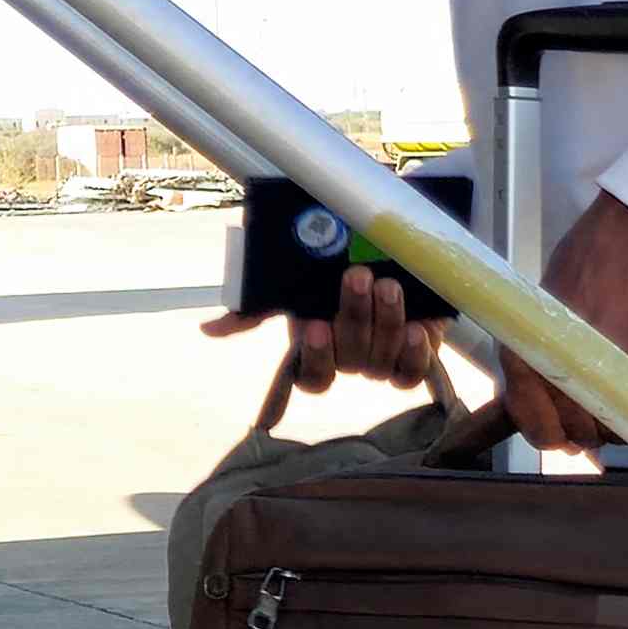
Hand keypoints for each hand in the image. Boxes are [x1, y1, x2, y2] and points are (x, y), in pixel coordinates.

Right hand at [203, 262, 448, 401]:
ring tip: (388, 285)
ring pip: (382, 360)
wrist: (387, 251)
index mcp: (318, 352)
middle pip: (350, 358)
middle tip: (357, 275)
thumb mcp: (293, 284)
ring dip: (385, 322)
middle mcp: (351, 361)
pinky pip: (416, 369)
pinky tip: (418, 326)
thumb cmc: (331, 270)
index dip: (315, 357)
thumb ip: (255, 309)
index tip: (314, 324)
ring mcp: (385, 360)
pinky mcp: (419, 353)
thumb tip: (208, 329)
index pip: (312, 377)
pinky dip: (416, 352)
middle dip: (353, 316)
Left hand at [505, 199, 627, 454]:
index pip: (529, 418)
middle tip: (593, 410)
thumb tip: (541, 386)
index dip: (544, 431)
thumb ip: (538, 345)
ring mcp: (611, 378)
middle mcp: (564, 372)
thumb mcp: (543, 301)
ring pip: (611, 431)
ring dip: (613, 422)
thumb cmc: (590, 257)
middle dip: (581, 428)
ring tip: (618, 393)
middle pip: (573, 432)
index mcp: (528, 351)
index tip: (557, 431)